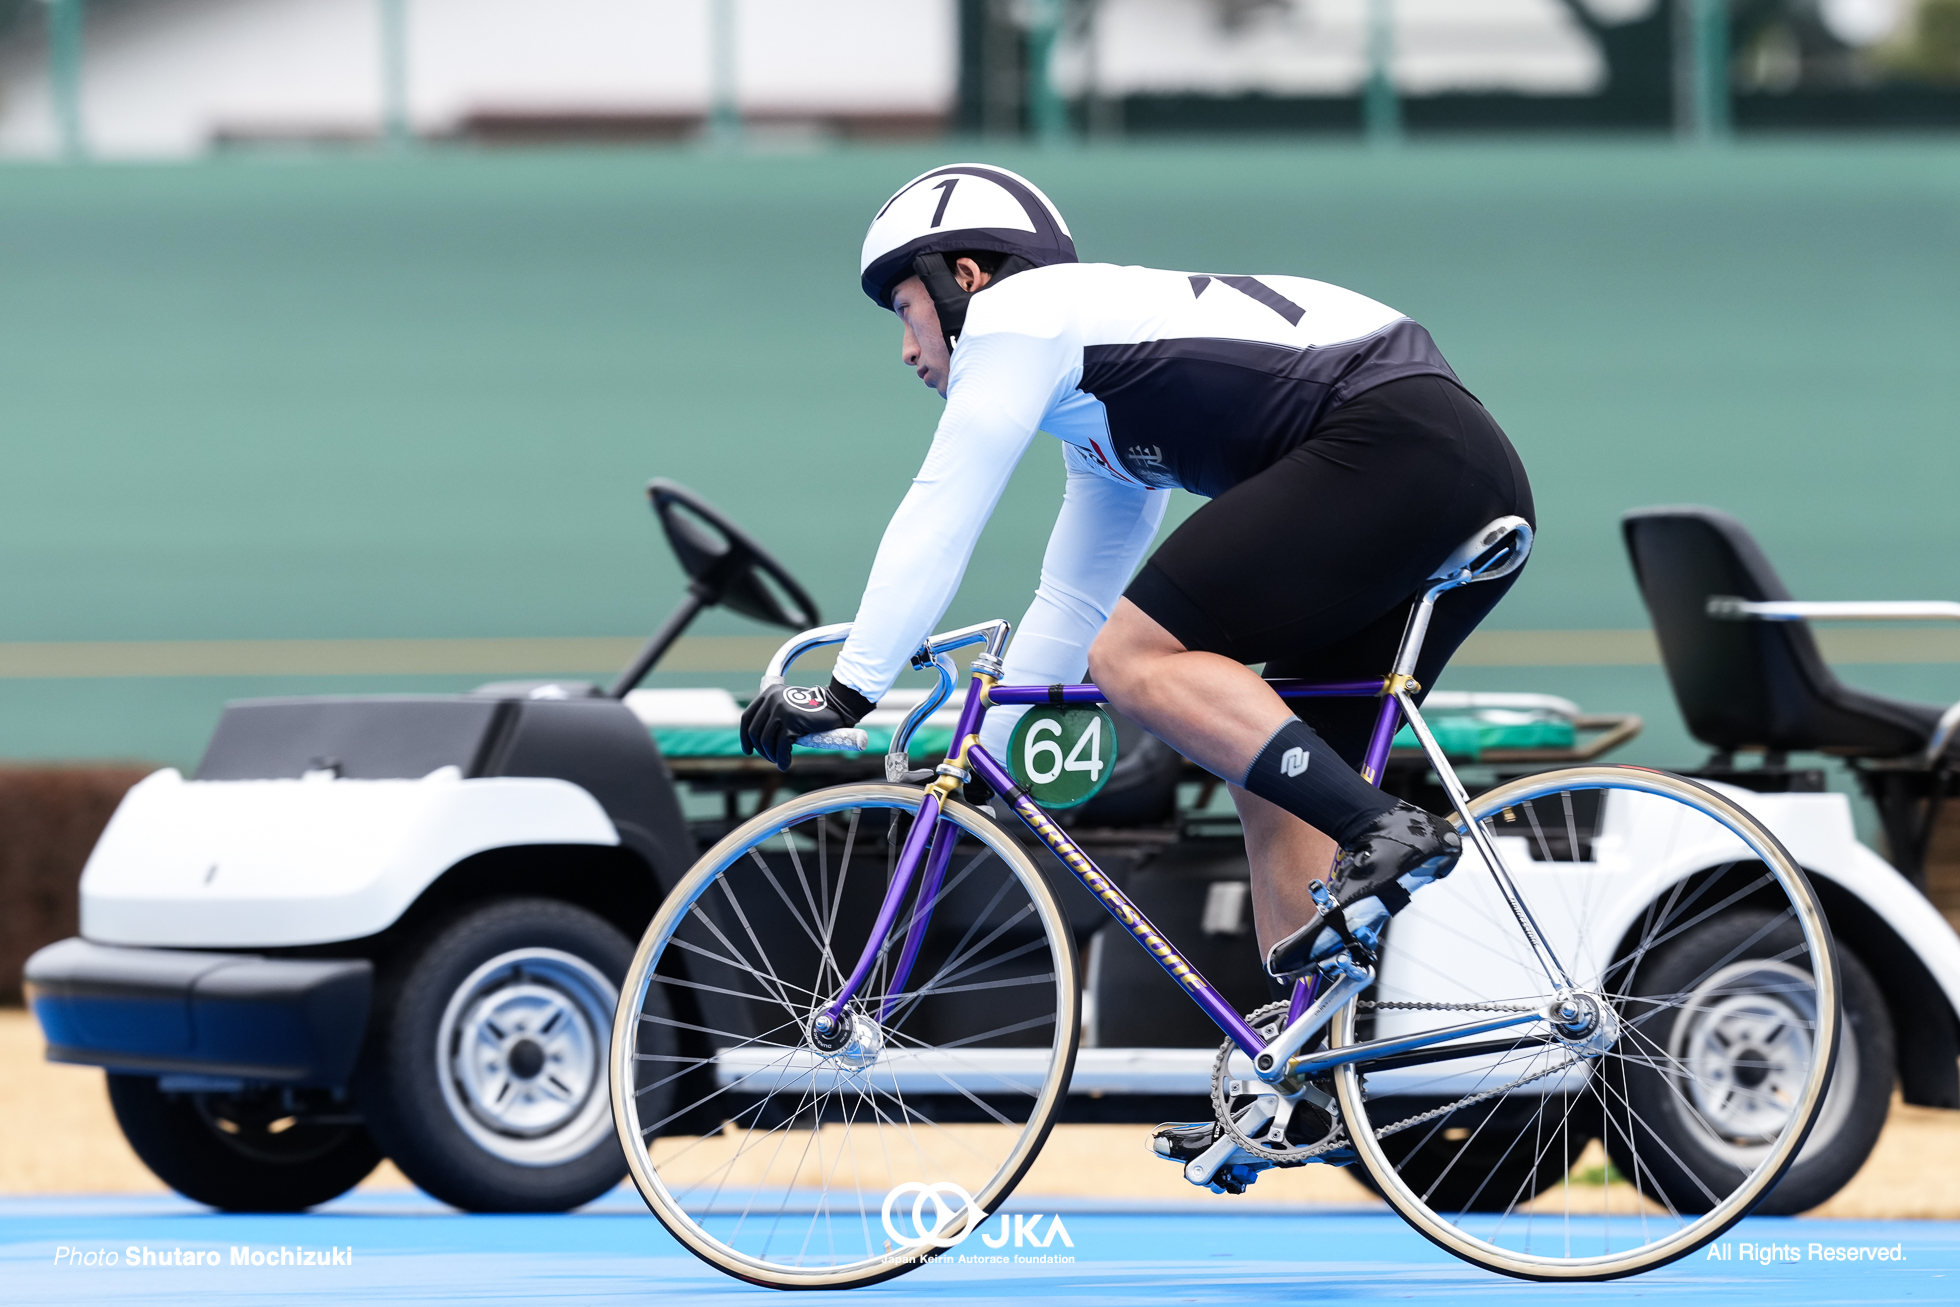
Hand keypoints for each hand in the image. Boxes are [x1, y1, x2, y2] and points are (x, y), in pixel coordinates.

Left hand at [739, 679, 873, 770]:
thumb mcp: (788, 706)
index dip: (745, 737)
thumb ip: (773, 715)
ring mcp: (781, 709)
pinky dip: (782, 758)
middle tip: (770, 758)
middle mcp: (772, 699)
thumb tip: (758, 739)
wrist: (836, 704)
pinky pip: (781, 746)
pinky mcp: (792, 720)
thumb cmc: (814, 709)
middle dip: (761, 750)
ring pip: (767, 740)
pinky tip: (785, 764)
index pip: (747, 718)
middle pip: (755, 731)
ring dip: (771, 755)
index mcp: (768, 694)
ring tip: (778, 761)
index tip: (748, 750)